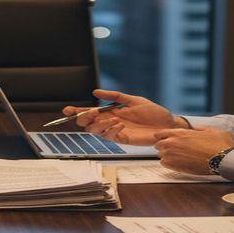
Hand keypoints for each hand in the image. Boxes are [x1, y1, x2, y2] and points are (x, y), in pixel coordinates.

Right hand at [61, 89, 183, 145]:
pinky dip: (112, 130)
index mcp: (110, 111)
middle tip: (91, 113)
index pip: (89, 112)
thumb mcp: (133, 100)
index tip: (67, 110)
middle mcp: (109, 122)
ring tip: (112, 118)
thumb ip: (114, 96)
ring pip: (95, 131)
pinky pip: (110, 137)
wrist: (166, 125)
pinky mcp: (123, 139)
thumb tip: (95, 92)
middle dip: (84, 118)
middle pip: (87, 124)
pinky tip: (120, 124)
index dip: (76, 111)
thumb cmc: (152, 112)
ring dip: (99, 124)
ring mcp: (115, 131)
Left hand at [154, 127, 233, 174]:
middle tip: (174, 149)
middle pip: (158, 144)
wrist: (224, 159)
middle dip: (164, 146)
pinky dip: (169, 164)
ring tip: (178, 157)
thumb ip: (197, 129)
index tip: (167, 139)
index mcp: (179, 133)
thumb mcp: (209, 130)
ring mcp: (173, 156)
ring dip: (166, 155)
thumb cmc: (219, 144)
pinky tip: (178, 163)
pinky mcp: (176, 167)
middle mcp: (172, 143)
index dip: (163, 136)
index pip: (159, 133)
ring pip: (161, 155)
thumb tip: (194, 129)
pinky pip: (164, 164)